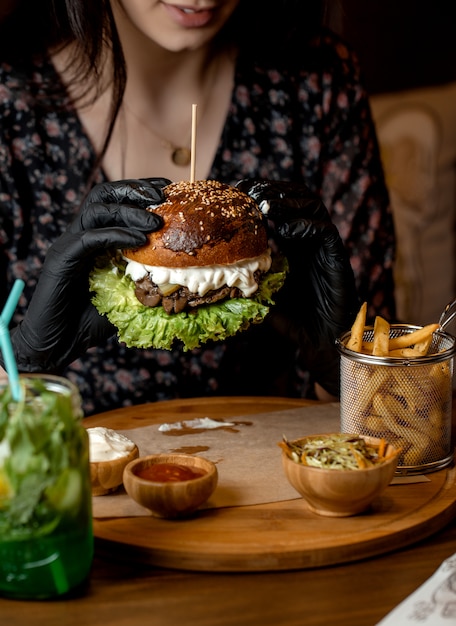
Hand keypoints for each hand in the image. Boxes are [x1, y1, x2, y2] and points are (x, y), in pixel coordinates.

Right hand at [7, 178, 169, 372]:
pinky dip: (117, 235)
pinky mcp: (62, 258)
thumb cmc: (92, 321)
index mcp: (95, 238)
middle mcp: (80, 235)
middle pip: (104, 195)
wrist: (59, 344)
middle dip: (135, 190)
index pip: (116, 201)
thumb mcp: (129, 297)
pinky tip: (140, 241)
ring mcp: (70, 245)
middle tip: (163, 196)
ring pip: (97, 209)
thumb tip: (185, 279)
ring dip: (129, 211)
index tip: (169, 189)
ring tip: (155, 221)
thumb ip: (148, 282)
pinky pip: (91, 237)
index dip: (141, 190)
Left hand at [236, 179, 359, 396]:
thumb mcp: (260, 298)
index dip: (259, 195)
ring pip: (312, 207)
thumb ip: (243, 286)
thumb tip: (209, 284)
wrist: (322, 340)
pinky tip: (287, 230)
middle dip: (272, 191)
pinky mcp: (336, 257)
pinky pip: (324, 232)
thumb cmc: (293, 321)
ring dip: (288, 202)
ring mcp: (322, 246)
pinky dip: (306, 226)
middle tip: (251, 193)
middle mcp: (307, 240)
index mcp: (290, 243)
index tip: (237, 191)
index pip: (277, 207)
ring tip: (266, 206)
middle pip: (295, 198)